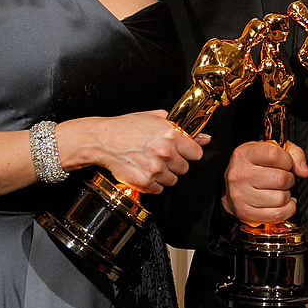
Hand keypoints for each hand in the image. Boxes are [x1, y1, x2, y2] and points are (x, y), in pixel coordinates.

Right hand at [87, 110, 205, 193]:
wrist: (103, 140)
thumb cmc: (127, 127)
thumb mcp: (156, 118)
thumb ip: (182, 128)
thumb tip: (204, 138)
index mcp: (171, 135)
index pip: (196, 153)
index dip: (188, 152)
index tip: (181, 151)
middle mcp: (165, 152)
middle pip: (184, 168)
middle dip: (175, 163)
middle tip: (161, 156)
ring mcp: (155, 169)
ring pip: (173, 180)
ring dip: (164, 175)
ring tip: (150, 163)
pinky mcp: (144, 182)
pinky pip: (159, 189)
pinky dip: (152, 184)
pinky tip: (143, 171)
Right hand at [222, 140, 307, 224]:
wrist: (231, 185)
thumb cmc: (254, 166)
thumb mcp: (272, 149)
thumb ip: (294, 154)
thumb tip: (303, 171)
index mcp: (245, 154)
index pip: (274, 155)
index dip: (287, 160)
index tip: (285, 163)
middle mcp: (240, 174)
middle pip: (281, 179)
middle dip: (288, 179)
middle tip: (282, 178)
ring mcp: (241, 195)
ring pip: (281, 198)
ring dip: (286, 195)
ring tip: (278, 190)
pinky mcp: (245, 213)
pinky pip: (277, 215)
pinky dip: (286, 210)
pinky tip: (282, 203)